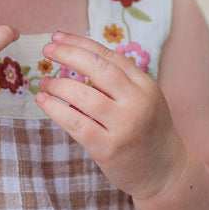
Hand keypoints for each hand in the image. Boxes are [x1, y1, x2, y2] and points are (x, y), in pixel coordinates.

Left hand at [36, 32, 187, 199]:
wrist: (165, 173)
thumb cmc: (147, 130)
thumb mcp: (143, 99)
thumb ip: (119, 80)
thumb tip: (79, 56)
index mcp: (145, 86)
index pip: (109, 56)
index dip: (81, 43)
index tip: (58, 36)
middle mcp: (137, 102)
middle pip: (98, 69)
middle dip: (69, 54)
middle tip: (47, 49)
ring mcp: (124, 126)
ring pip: (84, 96)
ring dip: (59, 85)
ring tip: (45, 82)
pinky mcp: (109, 148)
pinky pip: (76, 123)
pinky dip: (55, 110)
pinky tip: (42, 101)